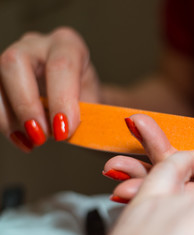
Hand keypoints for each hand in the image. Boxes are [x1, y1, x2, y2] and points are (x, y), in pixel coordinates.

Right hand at [0, 27, 98, 151]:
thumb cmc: (88, 98)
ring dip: (10, 118)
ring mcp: (12, 57)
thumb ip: (90, 116)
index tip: (64, 131)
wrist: (78, 97)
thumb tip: (83, 133)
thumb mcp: (96, 103)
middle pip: (16, 62)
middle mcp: (36, 44)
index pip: (61, 65)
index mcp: (68, 44)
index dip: (61, 99)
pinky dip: (4, 123)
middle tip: (42, 137)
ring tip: (33, 142)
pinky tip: (23, 140)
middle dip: (26, 104)